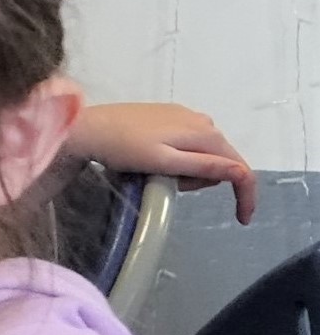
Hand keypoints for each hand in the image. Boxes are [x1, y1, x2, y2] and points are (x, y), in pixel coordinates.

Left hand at [68, 103, 257, 223]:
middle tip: (168, 183)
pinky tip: (154, 160)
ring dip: (188, 171)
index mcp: (207, 133)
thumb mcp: (165, 163)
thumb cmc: (124, 149)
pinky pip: (188, 144)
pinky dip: (178, 158)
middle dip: (201, 180)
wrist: (89, 127)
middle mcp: (204, 121)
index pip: (241, 168)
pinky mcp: (170, 115)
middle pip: (221, 162)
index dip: (246, 196)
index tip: (241, 220)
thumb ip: (204, 166)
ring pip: (204, 155)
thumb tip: (241, 173)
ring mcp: (187, 116)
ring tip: (156, 171)